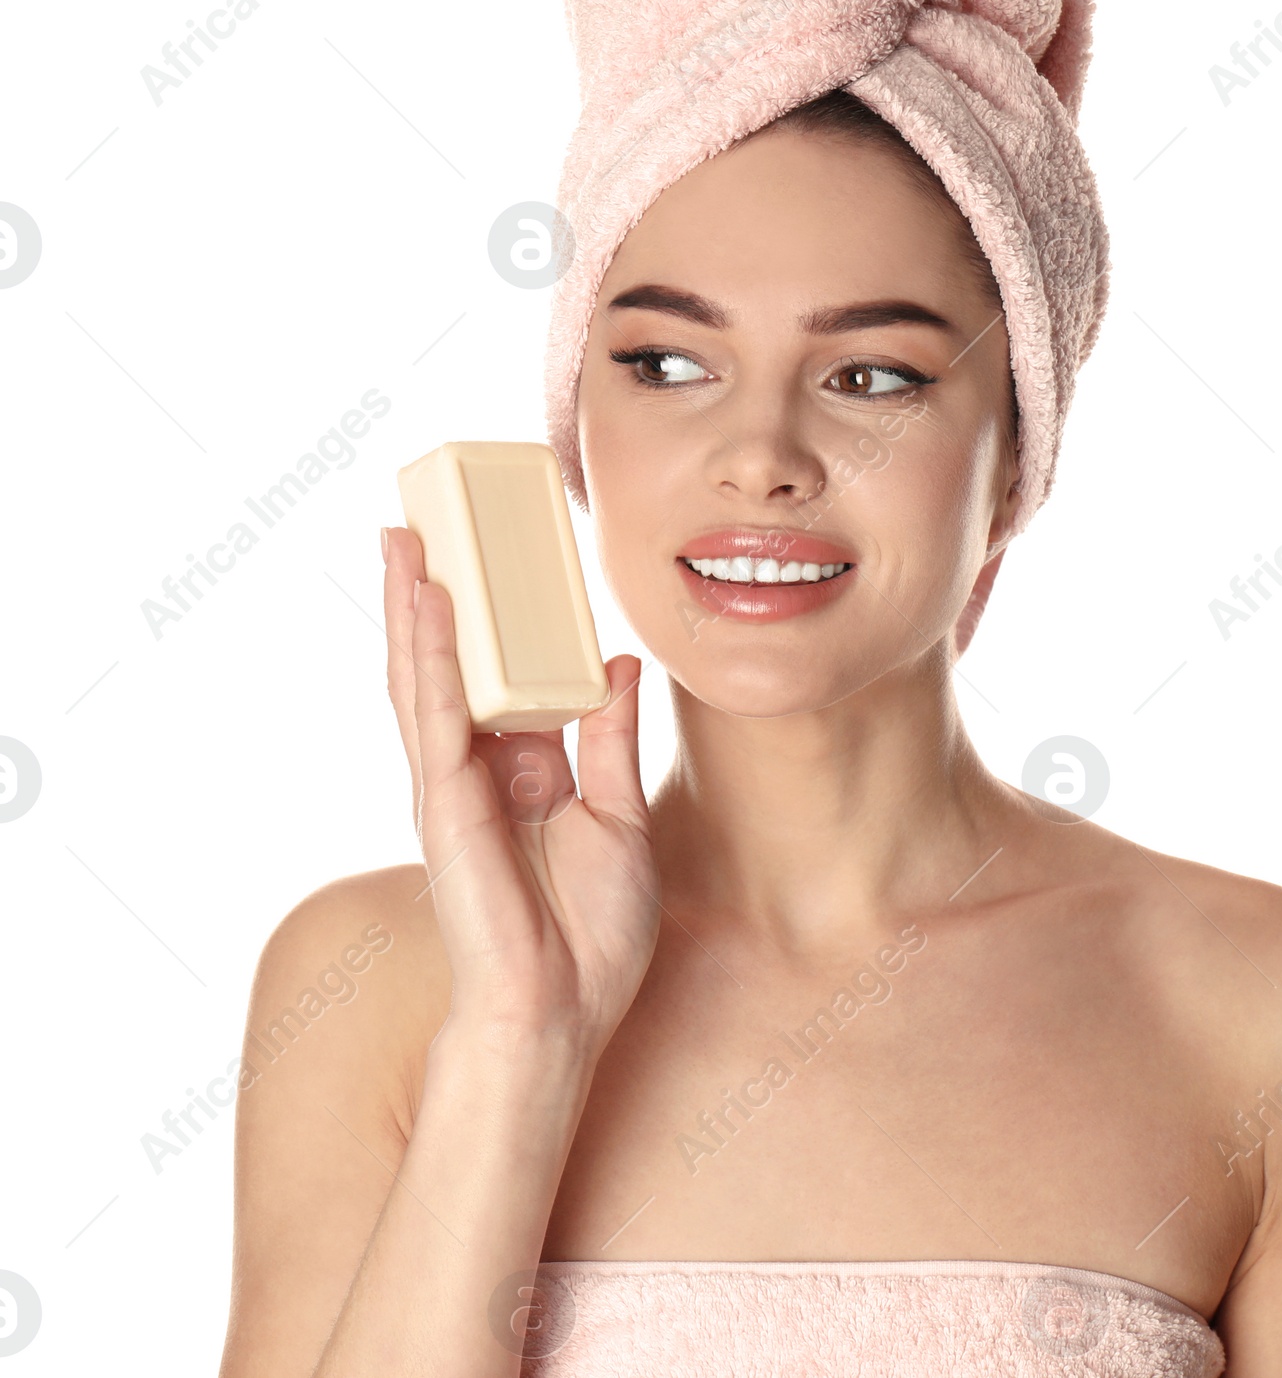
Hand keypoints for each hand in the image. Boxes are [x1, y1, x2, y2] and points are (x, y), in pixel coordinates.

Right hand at [379, 524, 660, 1044]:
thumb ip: (611, 740)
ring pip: (427, 677)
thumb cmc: (592, 933)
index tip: (498, 558)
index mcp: (523, 772)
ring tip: (406, 538)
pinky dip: (434, 657)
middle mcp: (479, 770)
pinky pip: (438, 715)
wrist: (565, 1010)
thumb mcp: (621, 818)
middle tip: (427, 524)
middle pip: (450, 665)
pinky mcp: (446, 803)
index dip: (497, 621)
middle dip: (437, 595)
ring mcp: (454, 785)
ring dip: (416, 606)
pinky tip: (431, 604)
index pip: (502, 678)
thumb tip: (617, 668)